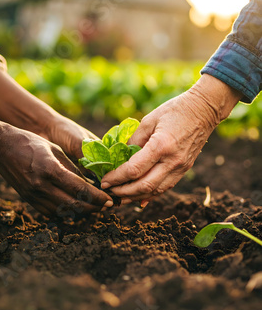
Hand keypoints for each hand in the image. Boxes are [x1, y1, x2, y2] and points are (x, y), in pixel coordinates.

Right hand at [0, 124, 112, 216]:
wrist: (2, 147)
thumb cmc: (30, 143)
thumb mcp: (56, 149)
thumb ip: (72, 168)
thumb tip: (90, 182)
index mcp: (51, 170)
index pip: (80, 190)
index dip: (98, 198)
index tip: (110, 200)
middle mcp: (42, 186)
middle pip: (74, 206)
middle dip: (94, 208)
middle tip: (107, 206)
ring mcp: (34, 195)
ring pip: (64, 213)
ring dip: (82, 212)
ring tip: (95, 207)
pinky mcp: (29, 200)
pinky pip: (51, 213)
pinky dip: (66, 213)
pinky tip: (75, 207)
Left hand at [101, 75, 240, 202]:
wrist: (204, 110)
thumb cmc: (175, 110)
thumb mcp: (149, 120)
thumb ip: (134, 140)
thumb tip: (120, 156)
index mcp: (161, 146)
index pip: (134, 170)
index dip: (116, 178)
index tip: (104, 181)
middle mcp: (172, 161)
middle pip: (144, 186)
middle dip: (123, 192)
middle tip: (109, 192)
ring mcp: (180, 168)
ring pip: (155, 191)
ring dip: (135, 197)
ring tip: (120, 197)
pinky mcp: (184, 170)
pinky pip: (165, 188)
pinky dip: (150, 195)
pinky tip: (138, 198)